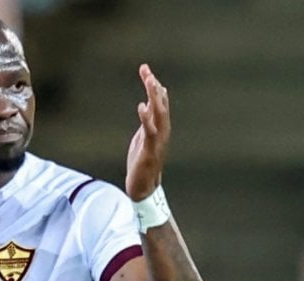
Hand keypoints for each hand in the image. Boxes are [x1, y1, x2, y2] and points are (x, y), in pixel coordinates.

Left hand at [125, 64, 170, 200]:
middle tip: (146, 71)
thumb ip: (147, 121)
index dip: (154, 86)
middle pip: (160, 104)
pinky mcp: (149, 149)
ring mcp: (157, 140)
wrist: (143, 186)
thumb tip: (146, 104)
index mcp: (160, 127)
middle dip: (153, 87)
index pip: (159, 102)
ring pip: (158, 114)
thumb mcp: (144, 136)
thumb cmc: (143, 162)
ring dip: (154, 97)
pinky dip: (146, 118)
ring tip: (148, 82)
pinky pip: (149, 131)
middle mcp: (162, 131)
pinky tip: (141, 106)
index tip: (146, 71)